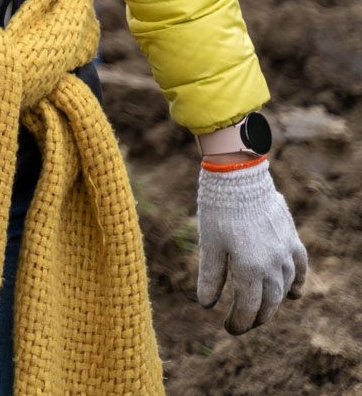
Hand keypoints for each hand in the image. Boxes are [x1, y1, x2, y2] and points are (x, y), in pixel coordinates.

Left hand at [197, 161, 307, 332]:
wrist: (239, 178)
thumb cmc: (218, 210)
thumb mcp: (209, 245)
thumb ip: (210, 277)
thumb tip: (206, 305)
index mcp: (250, 269)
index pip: (248, 307)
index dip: (239, 322)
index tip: (229, 328)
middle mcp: (273, 265)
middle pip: (269, 302)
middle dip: (255, 317)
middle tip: (241, 324)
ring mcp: (286, 252)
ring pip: (285, 288)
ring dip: (273, 302)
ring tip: (260, 310)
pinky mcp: (292, 239)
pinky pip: (300, 267)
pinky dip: (297, 282)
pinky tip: (293, 294)